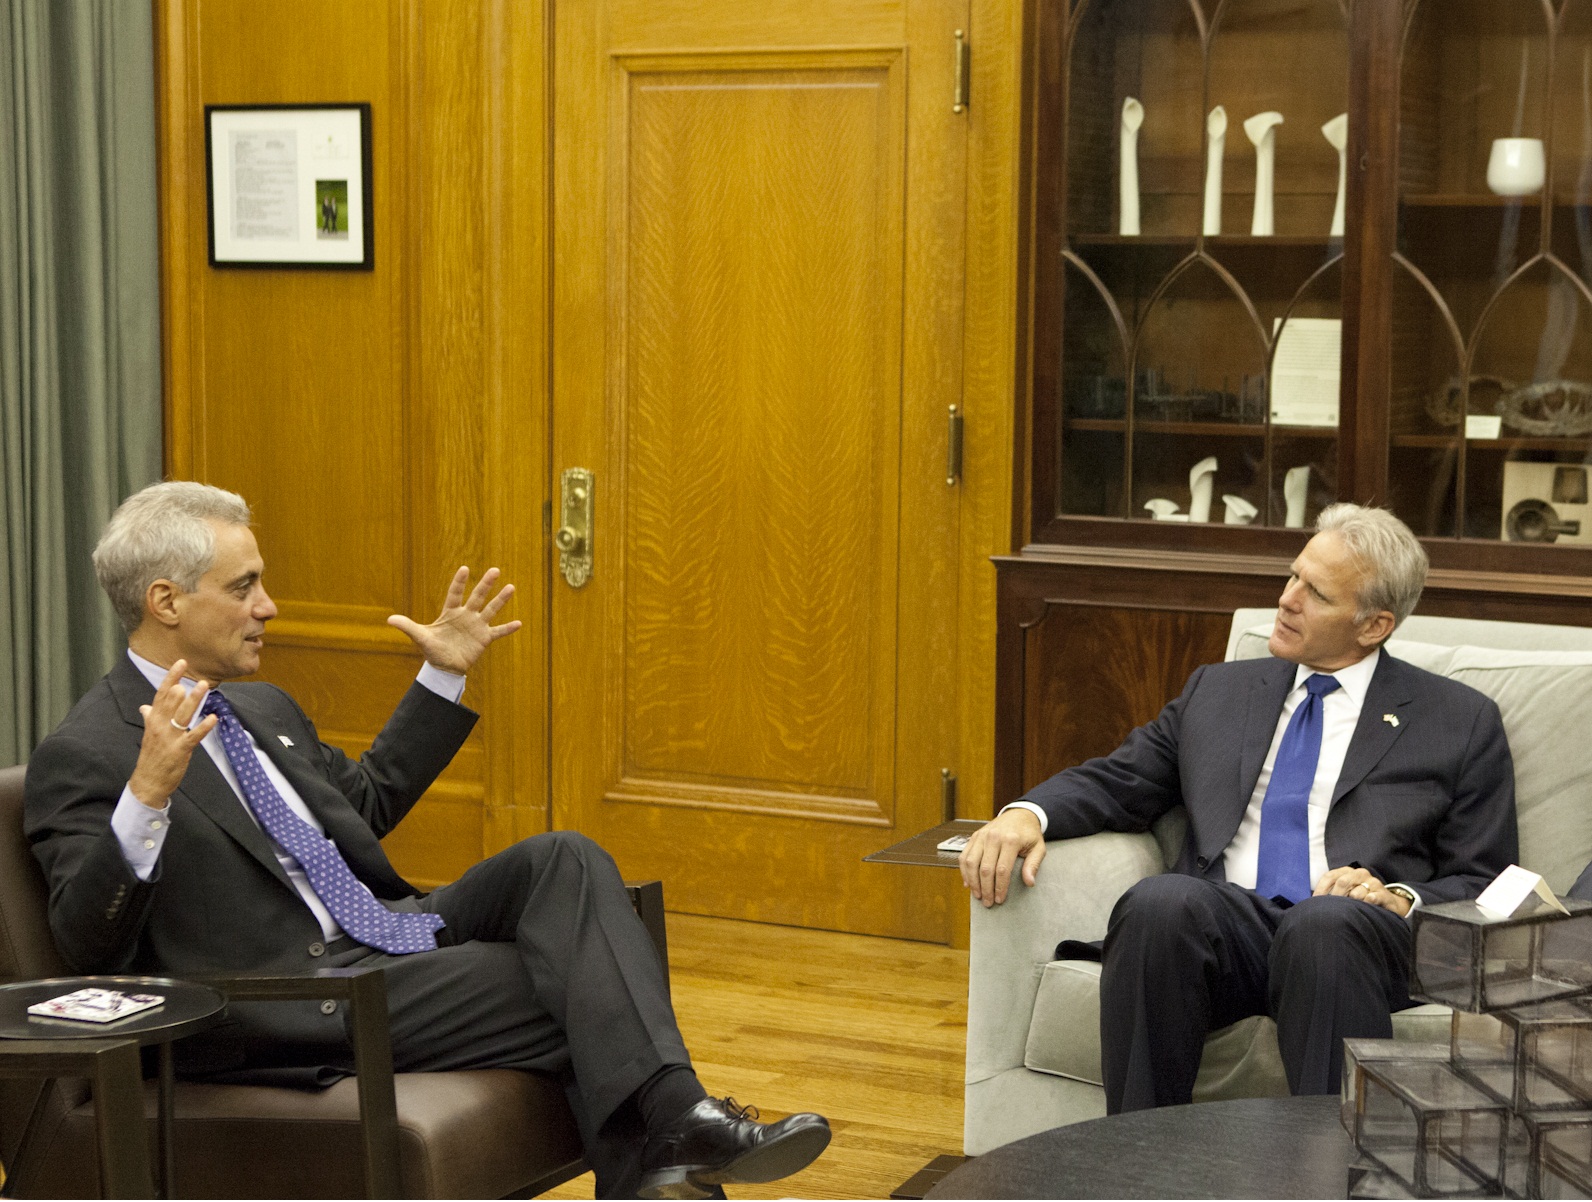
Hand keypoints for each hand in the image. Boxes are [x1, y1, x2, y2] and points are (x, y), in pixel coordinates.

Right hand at [129, 661, 216, 808]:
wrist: (147, 782)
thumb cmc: (151, 757)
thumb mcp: (149, 734)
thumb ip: (150, 718)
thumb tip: (145, 706)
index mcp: (153, 720)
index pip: (161, 694)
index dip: (171, 678)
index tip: (180, 663)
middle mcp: (160, 726)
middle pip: (171, 701)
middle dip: (182, 686)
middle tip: (194, 673)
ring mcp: (169, 738)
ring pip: (182, 714)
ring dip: (194, 700)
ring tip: (204, 686)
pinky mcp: (179, 750)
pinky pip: (193, 736)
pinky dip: (203, 727)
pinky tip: (213, 718)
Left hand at [387, 566, 521, 673]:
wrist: (444, 667)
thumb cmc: (433, 650)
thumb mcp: (420, 637)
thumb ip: (407, 626)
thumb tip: (389, 619)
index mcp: (450, 612)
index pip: (455, 594)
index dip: (459, 582)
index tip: (465, 569)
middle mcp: (466, 615)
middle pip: (477, 596)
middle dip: (486, 584)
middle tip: (495, 570)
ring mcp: (476, 626)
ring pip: (491, 609)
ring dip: (500, 599)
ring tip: (511, 587)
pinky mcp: (484, 638)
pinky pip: (498, 632)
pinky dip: (508, 628)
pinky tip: (519, 623)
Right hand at [959, 809, 1045, 907]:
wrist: (1019, 814)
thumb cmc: (1029, 834)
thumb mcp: (1038, 848)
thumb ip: (1033, 865)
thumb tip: (1029, 882)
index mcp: (1011, 840)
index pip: (1002, 870)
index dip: (1000, 887)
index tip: (1000, 899)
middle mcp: (994, 837)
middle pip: (985, 869)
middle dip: (986, 889)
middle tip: (988, 902)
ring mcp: (982, 836)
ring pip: (972, 863)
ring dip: (973, 882)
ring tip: (978, 895)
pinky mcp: (974, 836)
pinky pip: (964, 856)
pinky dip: (964, 871)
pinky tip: (968, 883)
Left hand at [1313, 865, 1411, 916]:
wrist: (1388, 902)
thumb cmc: (1361, 898)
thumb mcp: (1346, 893)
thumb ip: (1331, 894)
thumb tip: (1311, 903)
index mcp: (1347, 872)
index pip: (1329, 876)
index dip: (1320, 890)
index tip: (1315, 903)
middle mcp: (1360, 874)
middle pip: (1342, 882)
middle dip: (1335, 897)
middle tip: (1332, 910)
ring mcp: (1373, 882)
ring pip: (1357, 893)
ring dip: (1351, 903)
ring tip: (1350, 911)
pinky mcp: (1383, 893)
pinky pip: (1372, 897)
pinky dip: (1367, 903)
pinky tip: (1364, 907)